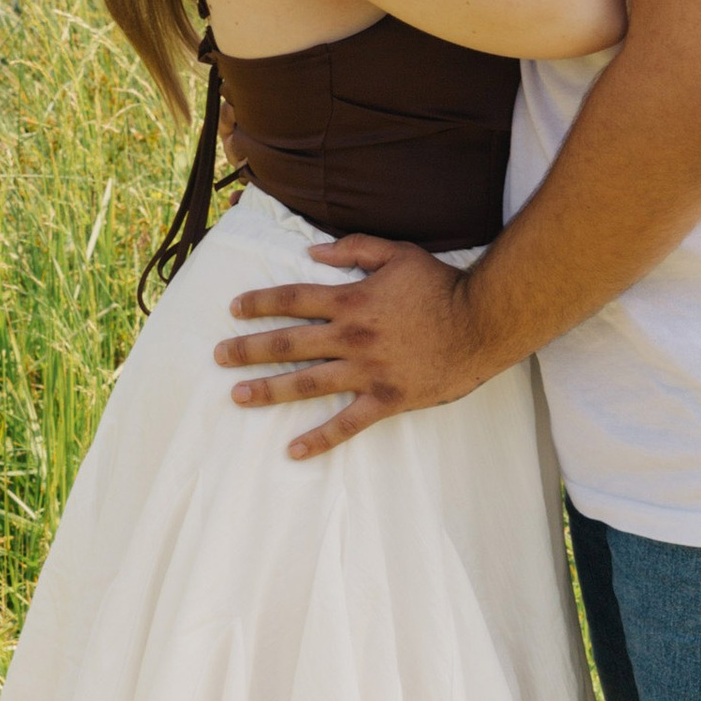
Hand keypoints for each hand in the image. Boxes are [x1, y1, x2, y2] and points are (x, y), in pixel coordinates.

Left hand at [215, 236, 496, 458]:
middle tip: (218, 356)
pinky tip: (293, 451)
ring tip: (237, 396)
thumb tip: (312, 253)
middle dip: (249, 348)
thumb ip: (354, 249)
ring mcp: (367, 371)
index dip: (260, 302)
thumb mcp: (398, 253)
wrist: (482, 322)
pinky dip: (320, 439)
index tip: (234, 308)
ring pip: (308, 382)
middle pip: (289, 342)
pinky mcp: (387, 399)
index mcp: (352, 299)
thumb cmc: (442, 284)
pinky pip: (347, 424)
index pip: (294, 299)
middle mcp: (352, 336)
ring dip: (269, 390)